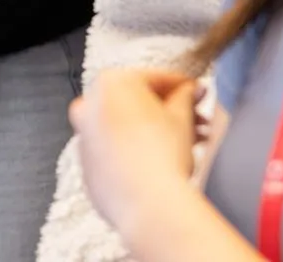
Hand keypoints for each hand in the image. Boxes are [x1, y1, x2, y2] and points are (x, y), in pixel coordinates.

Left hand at [71, 69, 200, 237]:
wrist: (149, 204)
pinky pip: (115, 151)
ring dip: (155, 130)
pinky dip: (135, 151)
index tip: (198, 93)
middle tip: (198, 120)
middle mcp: (88, 105)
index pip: (154, 78)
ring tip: (190, 143)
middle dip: (170, 111)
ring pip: (125, 126)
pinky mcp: (88, 166)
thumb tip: (190, 90)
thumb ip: (185, 96)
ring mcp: (84, 136)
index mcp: (110, 83)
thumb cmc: (164, 155)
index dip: (183, 87)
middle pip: (136, 102)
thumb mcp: (181, 117)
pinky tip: (163, 161)